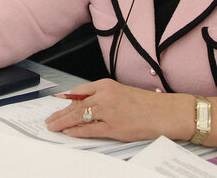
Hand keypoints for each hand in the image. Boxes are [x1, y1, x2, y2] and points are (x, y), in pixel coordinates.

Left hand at [45, 79, 193, 141]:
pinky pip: (90, 130)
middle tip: (50, 119)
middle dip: (60, 113)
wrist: (166, 113)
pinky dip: (77, 131)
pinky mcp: (114, 127)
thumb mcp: (121, 93)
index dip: (66, 101)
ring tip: (54, 127)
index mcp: (106, 85)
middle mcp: (105, 96)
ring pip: (79, 117)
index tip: (57, 105)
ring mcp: (108, 112)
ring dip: (63, 123)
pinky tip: (69, 133)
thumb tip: (84, 104)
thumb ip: (102, 96)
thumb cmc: (147, 104)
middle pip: (75, 105)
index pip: (79, 92)